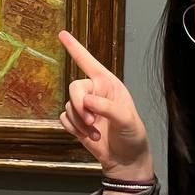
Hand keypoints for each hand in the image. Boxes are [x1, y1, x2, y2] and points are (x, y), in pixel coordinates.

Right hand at [58, 30, 151, 180]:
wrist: (125, 160)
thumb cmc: (132, 136)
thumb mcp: (126, 119)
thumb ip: (107, 107)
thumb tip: (87, 101)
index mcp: (109, 84)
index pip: (89, 62)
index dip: (75, 48)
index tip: (62, 34)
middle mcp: (95, 92)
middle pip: (74, 87)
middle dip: (80, 106)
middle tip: (92, 121)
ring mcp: (85, 107)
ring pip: (69, 105)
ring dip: (80, 122)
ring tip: (96, 132)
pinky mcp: (76, 121)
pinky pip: (64, 118)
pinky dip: (74, 129)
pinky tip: (89, 137)